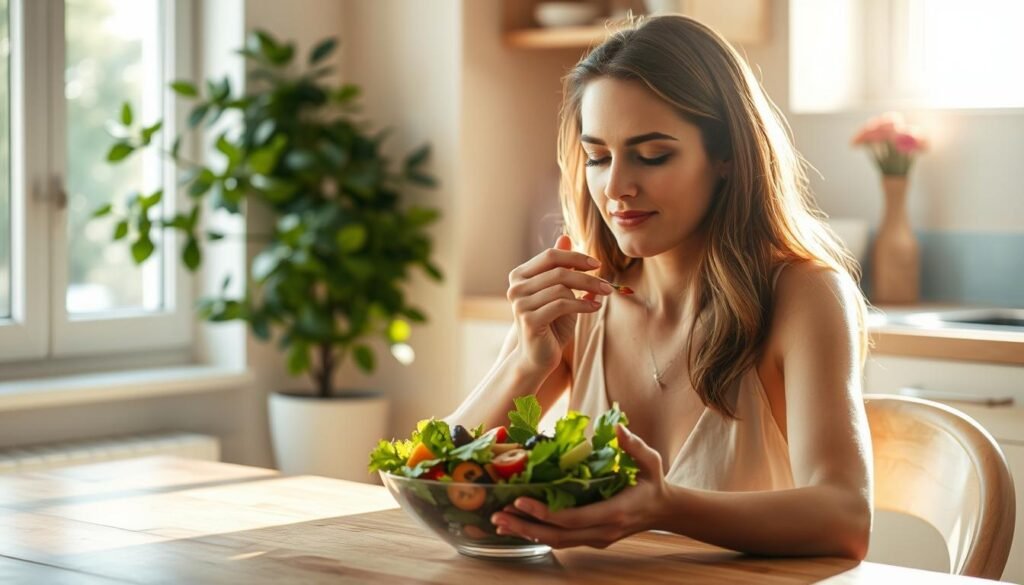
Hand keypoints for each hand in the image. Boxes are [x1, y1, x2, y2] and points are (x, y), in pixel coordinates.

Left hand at [490, 425, 669, 549]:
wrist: (663, 510)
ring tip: (499, 521)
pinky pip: (561, 539)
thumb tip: (619, 428)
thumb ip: (634, 445)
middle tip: (497, 515)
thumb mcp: (650, 460)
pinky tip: (518, 525)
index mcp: (615, 511)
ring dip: (526, 532)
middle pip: (557, 535)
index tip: (520, 500)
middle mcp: (603, 530)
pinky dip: (538, 533)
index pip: (573, 518)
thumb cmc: (653, 482)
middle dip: (525, 526)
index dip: (545, 512)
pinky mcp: (591, 539)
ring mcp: (596, 538)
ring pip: (556, 541)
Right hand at [507, 234, 612, 374]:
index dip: (575, 257)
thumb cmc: (551, 324)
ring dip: (588, 289)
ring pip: (561, 287)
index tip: (596, 264)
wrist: (538, 358)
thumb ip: (561, 267)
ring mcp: (520, 304)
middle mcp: (516, 287)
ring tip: (603, 296)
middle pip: (558, 270)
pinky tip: (594, 307)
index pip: (550, 255)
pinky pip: (562, 305)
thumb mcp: (559, 292)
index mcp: (520, 275)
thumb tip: (565, 237)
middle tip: (607, 284)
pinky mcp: (529, 320)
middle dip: (587, 275)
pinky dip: (582, 304)